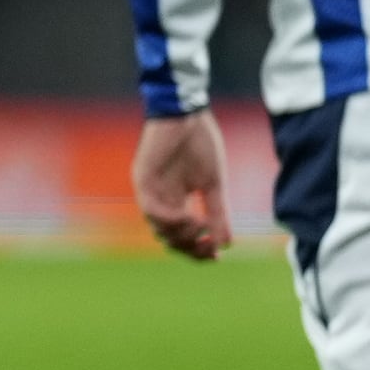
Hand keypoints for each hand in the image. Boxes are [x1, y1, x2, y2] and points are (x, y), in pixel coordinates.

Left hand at [133, 109, 231, 261]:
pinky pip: (152, 209)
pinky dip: (171, 218)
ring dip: (183, 234)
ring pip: (160, 228)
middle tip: (210, 245)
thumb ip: (218, 213)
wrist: (187, 113)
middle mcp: (161, 201)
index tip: (217, 256)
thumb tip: (227, 244)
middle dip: (192, 247)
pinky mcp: (143, 179)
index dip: (198, 250)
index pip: (184, 237)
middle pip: (170, 239)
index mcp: (177, 202)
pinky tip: (190, 216)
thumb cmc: (200, 143)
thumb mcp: (213, 184)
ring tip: (202, 227)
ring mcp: (150, 191)